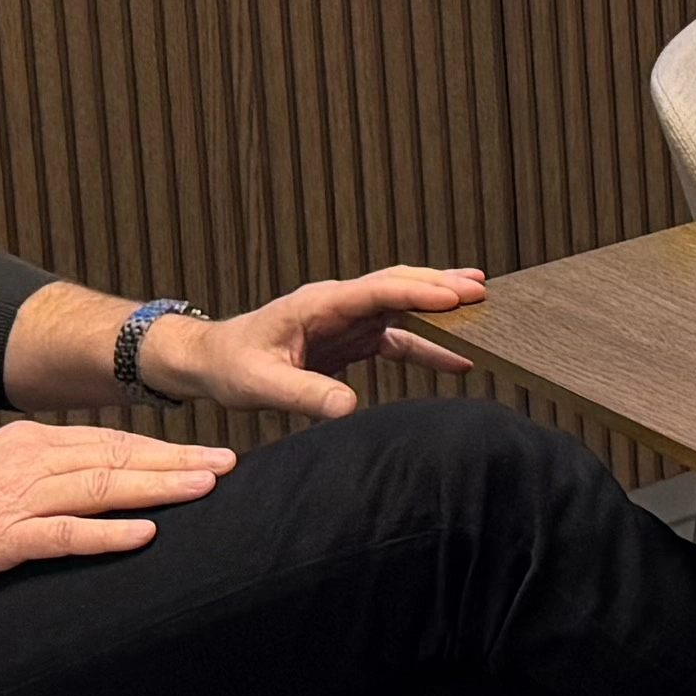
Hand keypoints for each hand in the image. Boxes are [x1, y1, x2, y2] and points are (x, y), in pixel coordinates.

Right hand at [0, 421, 234, 622]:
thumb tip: (99, 479)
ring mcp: (12, 498)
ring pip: (99, 487)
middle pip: (115, 457)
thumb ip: (43, 475)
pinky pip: (62, 534)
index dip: (163, 448)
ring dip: (156, 487)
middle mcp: (26, 461)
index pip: (110, 442)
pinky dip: (106, 533)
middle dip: (176, 461)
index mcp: (28, 444)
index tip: (210, 454)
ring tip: (204, 488)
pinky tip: (144, 535)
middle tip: (228, 465)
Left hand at [137, 265, 483, 424]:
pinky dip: (427, 345)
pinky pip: (396, 338)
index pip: (376, 290)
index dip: (418, 292)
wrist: (213, 362)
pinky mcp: (350, 340)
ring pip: (402, 306)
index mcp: (318, 304)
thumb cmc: (232, 365)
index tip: (456, 296)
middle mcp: (338, 304)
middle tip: (481, 289)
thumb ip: (305, 394)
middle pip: (398, 286)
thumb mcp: (262, 385)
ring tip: (481, 306)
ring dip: (439, 307)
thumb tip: (350, 409)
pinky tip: (455, 359)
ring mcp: (347, 320)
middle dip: (440, 286)